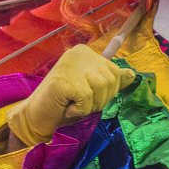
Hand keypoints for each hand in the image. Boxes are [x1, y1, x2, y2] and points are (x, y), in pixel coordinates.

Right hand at [7, 44, 134, 145]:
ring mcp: (71, 64)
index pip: (115, 72)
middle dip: (100, 100)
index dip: (108, 91)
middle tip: (79, 103)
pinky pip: (86, 99)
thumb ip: (110, 81)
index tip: (89, 96)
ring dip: (90, 105)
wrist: (36, 115)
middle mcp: (79, 53)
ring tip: (73, 104)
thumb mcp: (92, 91)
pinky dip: (79, 110)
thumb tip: (132, 75)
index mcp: (86, 53)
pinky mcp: (64, 79)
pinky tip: (66, 107)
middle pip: (110, 81)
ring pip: (101, 89)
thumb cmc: (65, 104)